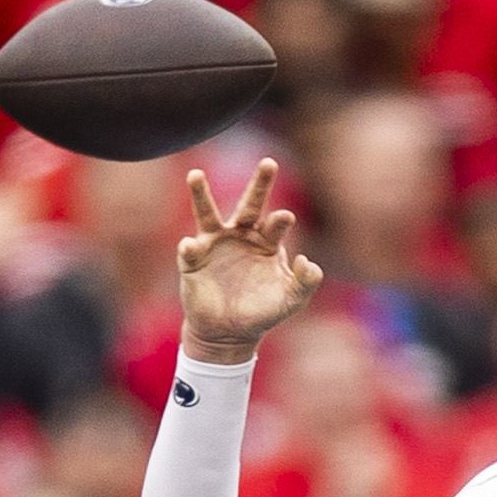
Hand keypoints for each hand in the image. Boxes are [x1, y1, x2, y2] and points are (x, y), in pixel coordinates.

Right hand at [177, 158, 322, 364]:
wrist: (230, 333)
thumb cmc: (263, 312)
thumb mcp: (291, 301)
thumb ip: (306, 283)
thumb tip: (308, 262)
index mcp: (266, 242)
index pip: (275, 223)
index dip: (280, 220)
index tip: (285, 217)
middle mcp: (240, 236)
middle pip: (249, 205)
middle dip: (260, 185)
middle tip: (270, 163)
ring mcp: (215, 245)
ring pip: (207, 214)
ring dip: (200, 194)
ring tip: (195, 175)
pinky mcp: (193, 261)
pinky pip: (190, 251)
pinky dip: (189, 248)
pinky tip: (191, 247)